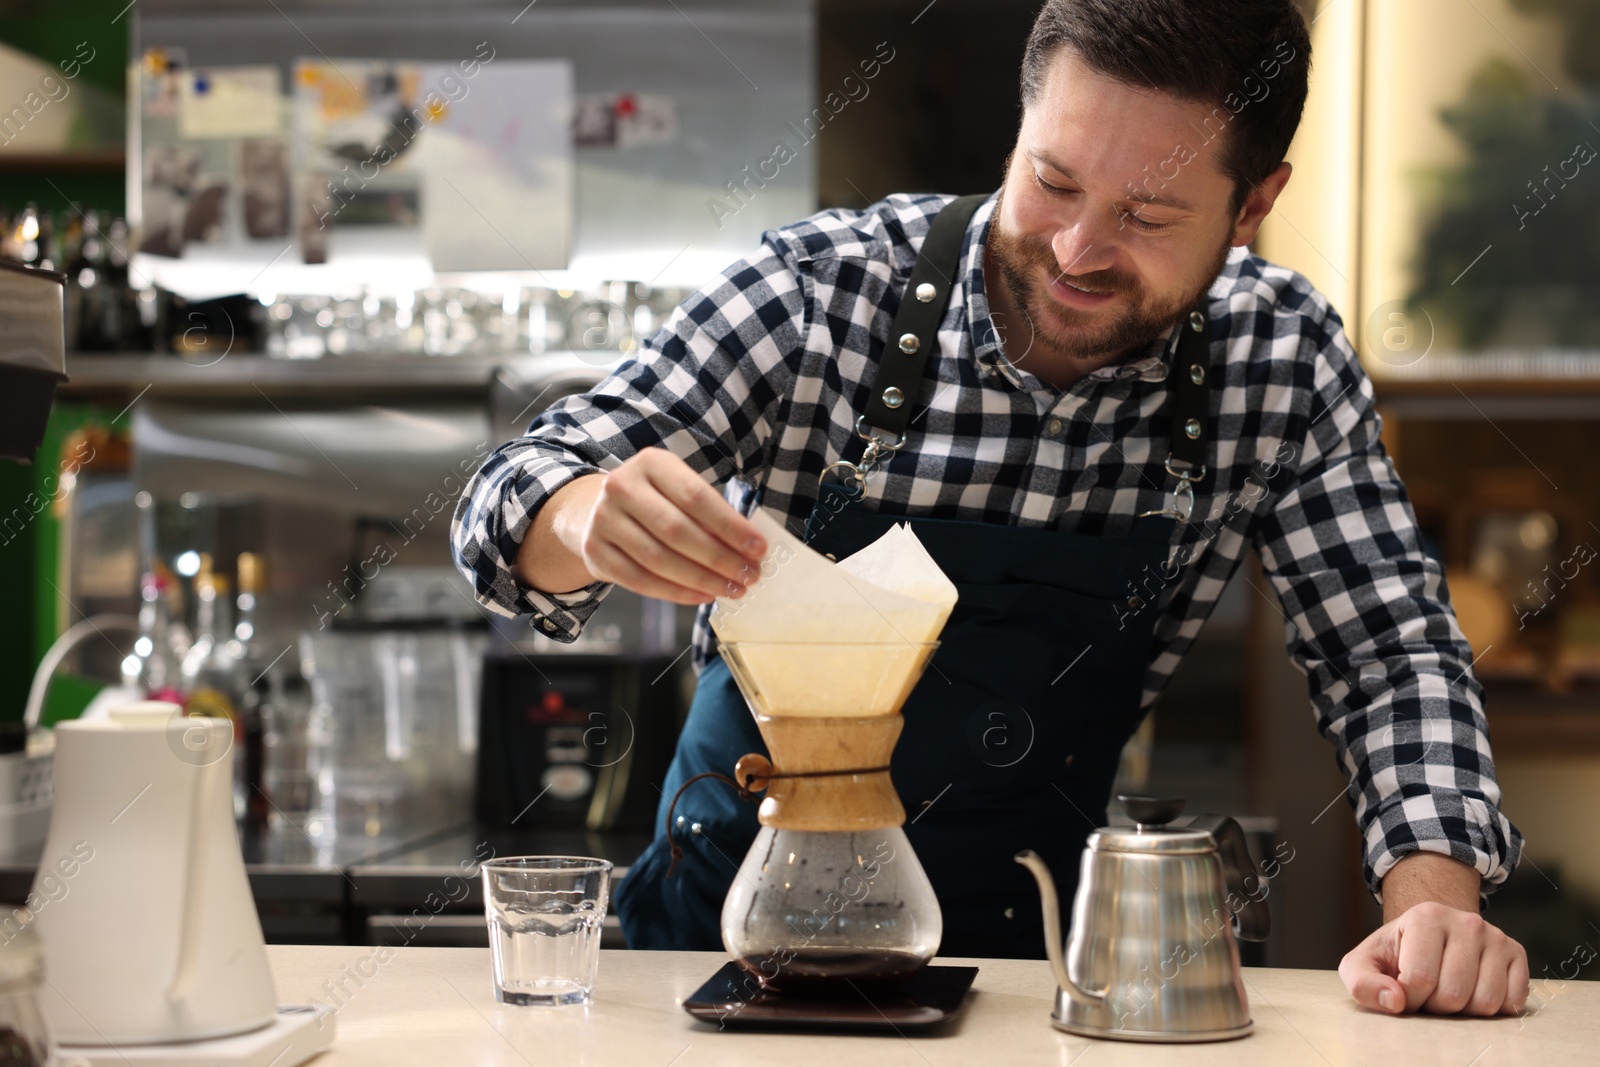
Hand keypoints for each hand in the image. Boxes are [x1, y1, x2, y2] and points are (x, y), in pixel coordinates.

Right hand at [575, 449, 766, 604]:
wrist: (598, 509)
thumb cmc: (656, 501)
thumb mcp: (678, 491)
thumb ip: (709, 513)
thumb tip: (749, 549)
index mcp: (651, 463)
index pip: (696, 496)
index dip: (730, 526)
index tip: (758, 548)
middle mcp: (622, 486)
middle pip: (677, 530)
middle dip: (719, 558)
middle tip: (749, 575)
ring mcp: (603, 520)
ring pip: (659, 559)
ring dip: (701, 580)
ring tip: (731, 589)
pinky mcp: (595, 552)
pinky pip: (640, 580)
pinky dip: (676, 593)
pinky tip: (702, 595)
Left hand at [1339, 900, 1528, 1015]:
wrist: (1426, 937)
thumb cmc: (1394, 956)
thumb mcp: (1363, 965)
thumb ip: (1363, 983)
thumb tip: (1395, 1000)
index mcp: (1425, 916)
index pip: (1419, 979)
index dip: (1408, 998)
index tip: (1402, 989)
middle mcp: (1466, 921)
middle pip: (1453, 994)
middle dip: (1435, 1005)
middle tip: (1427, 990)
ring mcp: (1495, 936)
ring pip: (1485, 1002)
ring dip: (1463, 1010)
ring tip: (1448, 988)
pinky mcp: (1516, 954)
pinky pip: (1513, 1001)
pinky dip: (1493, 1008)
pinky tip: (1474, 990)